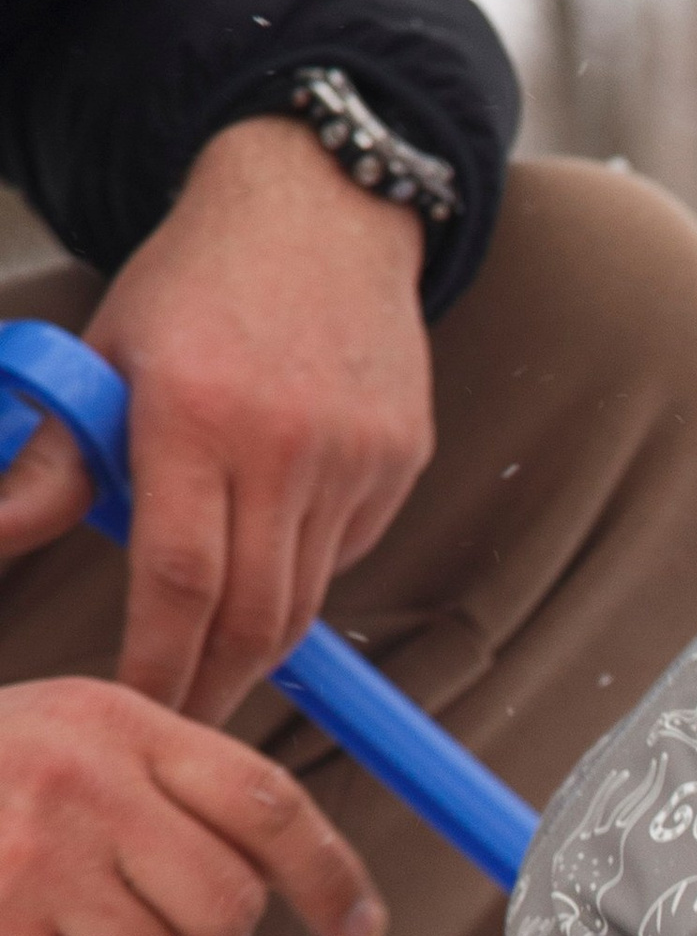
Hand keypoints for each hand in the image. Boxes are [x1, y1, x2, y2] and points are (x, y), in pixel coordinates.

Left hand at [0, 115, 432, 726]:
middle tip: (184, 723)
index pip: (181, 579)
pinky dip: (306, 567)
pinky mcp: (401, 460)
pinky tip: (276, 534)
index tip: (138, 708)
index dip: (160, 663)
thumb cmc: (201, 284)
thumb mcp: (104, 360)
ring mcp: (356, 456)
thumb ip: (56, 464)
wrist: (319, 213)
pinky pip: (347, 549)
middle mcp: (286, 444)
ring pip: (307, 593)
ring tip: (220, 654)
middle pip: (257, 612)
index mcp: (194, 414)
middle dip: (216, 683)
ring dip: (259, 636)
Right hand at [0, 677, 385, 935]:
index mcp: (120, 722)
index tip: (361, 929)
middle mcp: (81, 780)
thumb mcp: (73, 738)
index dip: (331, 876)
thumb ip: (174, 785)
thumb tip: (305, 883)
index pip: (268, 804)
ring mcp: (28, 858)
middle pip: (230, 910)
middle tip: (144, 926)